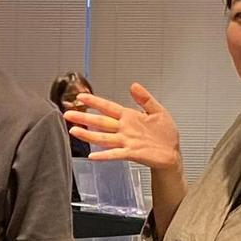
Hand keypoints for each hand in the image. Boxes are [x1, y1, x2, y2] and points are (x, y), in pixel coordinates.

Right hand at [66, 83, 180, 173]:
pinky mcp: (131, 153)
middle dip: (84, 117)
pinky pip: (115, 154)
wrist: (172, 154)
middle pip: (100, 122)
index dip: (95, 101)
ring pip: (103, 137)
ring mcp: (126, 142)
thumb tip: (134, 85)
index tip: (81, 96)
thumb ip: (145, 99)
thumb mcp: (158, 111)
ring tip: (74, 130)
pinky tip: (92, 155)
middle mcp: (124, 129)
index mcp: (129, 117)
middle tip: (68, 114)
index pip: (108, 107)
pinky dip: (104, 155)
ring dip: (88, 134)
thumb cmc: (165, 135)